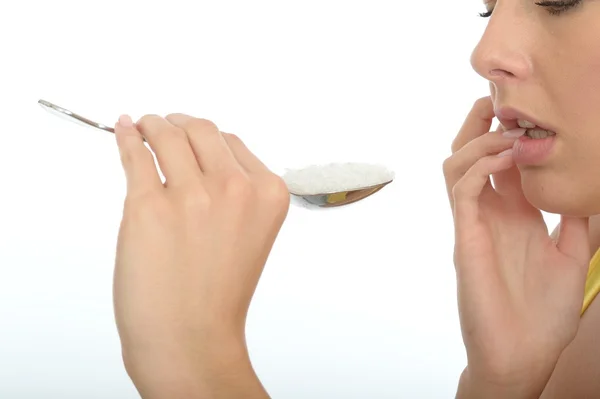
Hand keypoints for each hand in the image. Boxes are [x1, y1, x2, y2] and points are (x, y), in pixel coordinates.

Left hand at [112, 114, 288, 398]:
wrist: (191, 337)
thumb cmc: (218, 293)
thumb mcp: (250, 234)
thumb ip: (235, 192)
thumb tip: (195, 151)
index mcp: (268, 194)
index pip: (233, 143)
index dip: (208, 136)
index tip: (192, 133)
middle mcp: (235, 189)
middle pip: (202, 129)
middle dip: (180, 123)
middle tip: (164, 123)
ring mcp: (191, 196)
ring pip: (166, 135)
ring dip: (152, 124)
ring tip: (143, 125)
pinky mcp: (148, 206)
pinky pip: (134, 154)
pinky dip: (125, 135)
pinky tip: (124, 128)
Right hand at [443, 97, 589, 397]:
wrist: (523, 353)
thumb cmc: (543, 313)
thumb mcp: (571, 258)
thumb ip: (574, 223)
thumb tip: (587, 191)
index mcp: (514, 216)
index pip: (501, 164)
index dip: (508, 133)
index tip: (525, 109)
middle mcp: (490, 214)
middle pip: (469, 156)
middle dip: (479, 125)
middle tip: (495, 99)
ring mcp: (474, 224)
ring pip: (456, 166)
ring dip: (479, 141)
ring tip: (505, 130)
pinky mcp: (466, 237)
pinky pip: (462, 191)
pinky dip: (479, 167)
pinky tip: (504, 158)